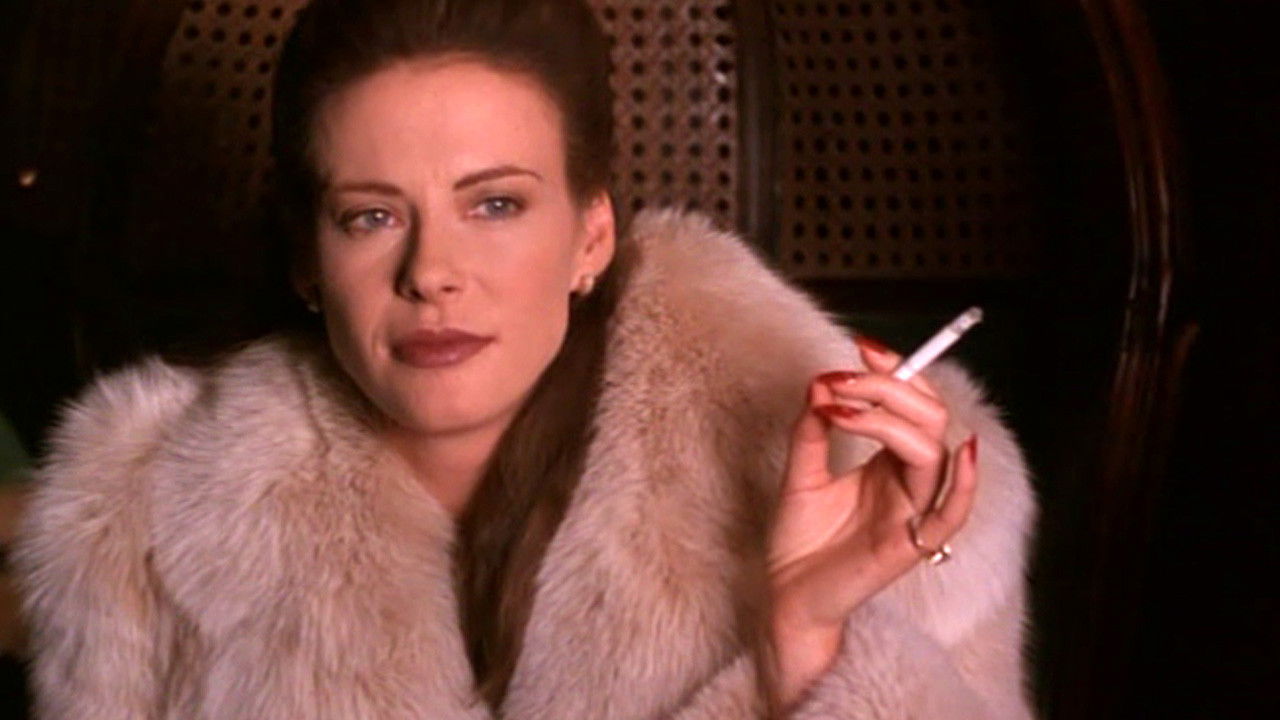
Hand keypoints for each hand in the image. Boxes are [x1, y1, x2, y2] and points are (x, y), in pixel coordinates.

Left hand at [766, 336, 978, 705]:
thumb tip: (820, 383)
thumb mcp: (800, 473)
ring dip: (893, 421)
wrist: (785, 595)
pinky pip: (951, 515)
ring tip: (846, 408)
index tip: (863, 346)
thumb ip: (811, 430)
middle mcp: (908, 482)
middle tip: (844, 380)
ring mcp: (912, 512)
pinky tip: (964, 452)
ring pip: (932, 453)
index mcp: (889, 462)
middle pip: (927, 419)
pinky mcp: (908, 545)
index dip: (895, 372)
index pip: (911, 405)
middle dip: (889, 389)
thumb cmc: (799, 541)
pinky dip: (965, 485)